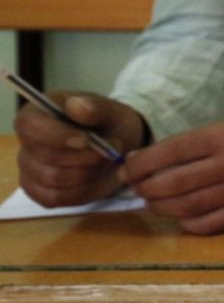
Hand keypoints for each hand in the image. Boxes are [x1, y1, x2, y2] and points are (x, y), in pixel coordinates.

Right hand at [15, 91, 145, 206]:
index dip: (56, 135)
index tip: (86, 140)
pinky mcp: (38, 191)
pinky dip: (82, 190)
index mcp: (37, 113)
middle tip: (113, 149)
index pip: (30, 125)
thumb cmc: (110, 125)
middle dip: (85, 156)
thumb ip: (96, 108)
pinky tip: (95, 176)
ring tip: (107, 161)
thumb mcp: (112, 111)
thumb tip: (75, 105)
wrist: (118, 149)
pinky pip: (56, 197)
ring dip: (88, 172)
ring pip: (54, 179)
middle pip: (46, 156)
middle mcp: (26, 142)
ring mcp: (29, 169)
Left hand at [119, 114, 223, 234]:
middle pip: (171, 183)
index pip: (169, 152)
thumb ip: (192, 144)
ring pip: (185, 207)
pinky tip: (182, 214)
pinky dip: (186, 222)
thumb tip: (145, 162)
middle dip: (145, 187)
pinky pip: (207, 225)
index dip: (140, 164)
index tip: (127, 168)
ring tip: (154, 201)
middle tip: (137, 187)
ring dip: (161, 207)